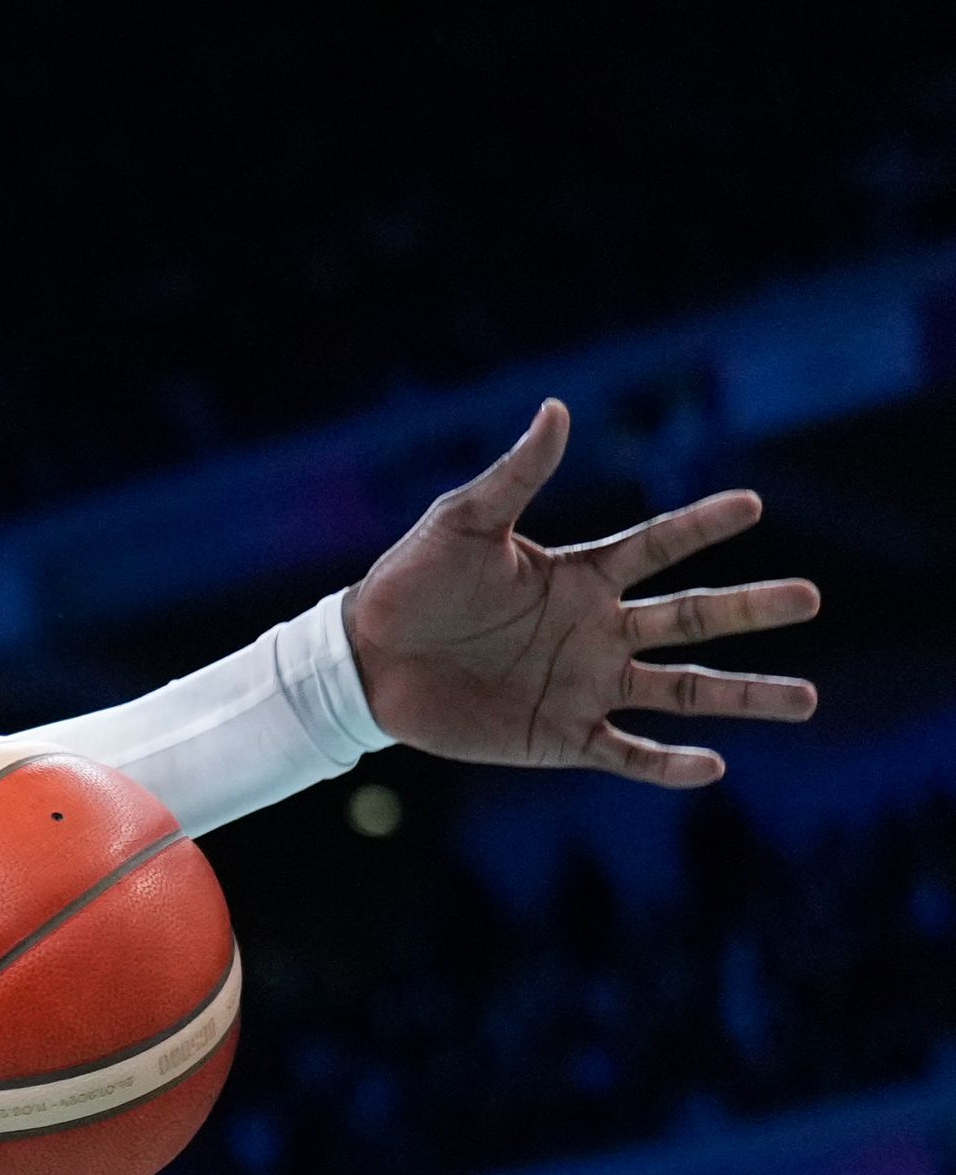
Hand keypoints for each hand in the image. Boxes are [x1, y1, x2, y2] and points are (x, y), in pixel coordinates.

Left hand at [344, 399, 819, 785]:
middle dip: (751, 609)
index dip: (701, 524)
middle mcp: (597, 630)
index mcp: (579, 576)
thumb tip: (557, 408)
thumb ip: (515, 475)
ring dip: (742, 696)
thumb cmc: (410, 581)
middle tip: (810, 597)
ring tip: (805, 699)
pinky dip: (668, 765)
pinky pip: (627, 753)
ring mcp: (584, 685)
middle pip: (691, 618)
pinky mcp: (560, 736)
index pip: (656, 545)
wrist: (364, 658)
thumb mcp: (461, 521)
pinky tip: (714, 766)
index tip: (752, 503)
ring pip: (682, 690)